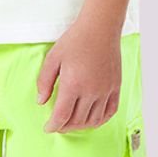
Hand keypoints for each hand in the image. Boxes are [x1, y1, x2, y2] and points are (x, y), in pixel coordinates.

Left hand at [35, 18, 122, 132]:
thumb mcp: (52, 58)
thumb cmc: (75, 40)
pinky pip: (110, 112)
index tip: (48, 128)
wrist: (100, 28)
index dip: (53, 126)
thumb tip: (41, 101)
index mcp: (73, 84)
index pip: (62, 116)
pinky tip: (91, 119)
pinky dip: (100, 120)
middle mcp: (91, 91)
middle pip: (77, 121)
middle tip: (58, 125)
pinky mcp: (116, 87)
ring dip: (81, 126)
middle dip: (64, 127)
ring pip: (93, 120)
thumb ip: (44, 81)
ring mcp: (106, 90)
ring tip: (72, 123)